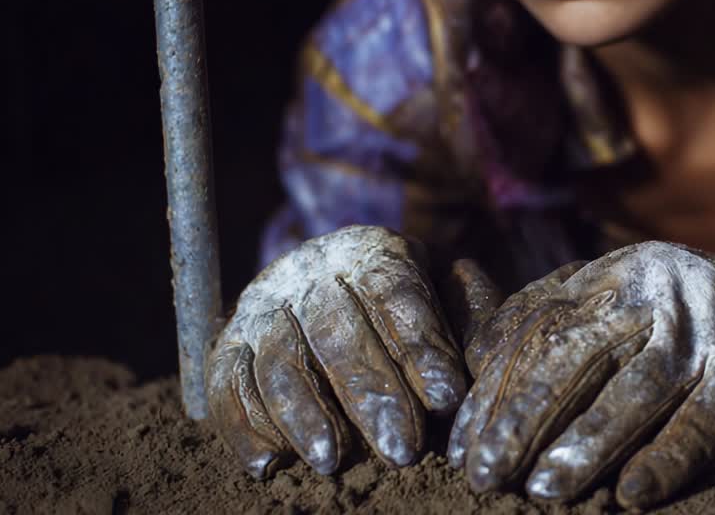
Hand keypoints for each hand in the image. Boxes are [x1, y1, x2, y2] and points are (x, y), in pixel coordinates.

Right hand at [205, 225, 473, 477]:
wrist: (325, 287)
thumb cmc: (406, 308)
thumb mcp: (446, 296)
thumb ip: (469, 316)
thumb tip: (487, 348)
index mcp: (371, 252)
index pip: (395, 292)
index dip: (421, 345)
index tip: (448, 396)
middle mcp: (310, 271)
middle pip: (339, 330)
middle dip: (373, 394)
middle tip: (403, 448)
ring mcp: (263, 306)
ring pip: (281, 360)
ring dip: (306, 413)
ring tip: (334, 459)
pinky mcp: (226, 344)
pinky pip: (228, 385)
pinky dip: (244, 425)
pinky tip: (269, 463)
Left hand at [448, 241, 714, 508]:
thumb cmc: (671, 326)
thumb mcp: (614, 305)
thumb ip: (545, 322)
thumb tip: (470, 363)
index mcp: (616, 273)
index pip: (539, 329)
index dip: (495, 391)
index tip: (463, 447)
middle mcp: (664, 288)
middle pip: (578, 355)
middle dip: (524, 419)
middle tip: (485, 475)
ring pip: (638, 390)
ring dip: (586, 445)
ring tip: (543, 491)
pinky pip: (705, 424)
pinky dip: (666, 461)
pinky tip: (631, 495)